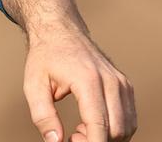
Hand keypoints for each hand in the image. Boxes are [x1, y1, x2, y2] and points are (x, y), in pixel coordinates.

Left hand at [23, 25, 135, 141]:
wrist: (60, 30)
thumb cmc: (45, 57)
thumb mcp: (33, 85)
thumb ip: (43, 116)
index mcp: (88, 80)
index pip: (99, 126)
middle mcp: (111, 81)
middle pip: (116, 131)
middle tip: (72, 136)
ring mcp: (122, 83)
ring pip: (127, 128)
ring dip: (106, 137)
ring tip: (79, 129)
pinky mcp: (126, 86)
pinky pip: (128, 119)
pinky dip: (113, 129)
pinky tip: (91, 123)